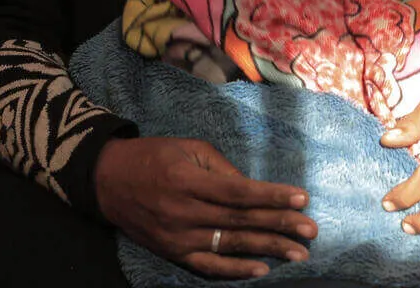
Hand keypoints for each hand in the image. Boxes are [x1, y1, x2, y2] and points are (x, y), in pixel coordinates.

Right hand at [94, 136, 317, 278]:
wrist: (107, 180)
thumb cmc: (153, 156)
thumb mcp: (187, 149)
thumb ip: (221, 169)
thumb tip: (254, 189)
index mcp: (188, 180)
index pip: (239, 191)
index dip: (272, 196)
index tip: (302, 197)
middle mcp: (184, 211)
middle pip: (240, 221)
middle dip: (280, 225)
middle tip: (311, 230)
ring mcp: (178, 237)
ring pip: (230, 245)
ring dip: (268, 249)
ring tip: (299, 253)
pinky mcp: (173, 253)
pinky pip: (209, 266)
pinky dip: (236, 270)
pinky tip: (262, 270)